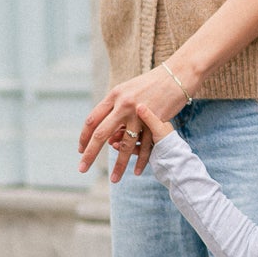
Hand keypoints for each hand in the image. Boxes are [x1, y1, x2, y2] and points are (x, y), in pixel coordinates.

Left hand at [78, 65, 189, 179]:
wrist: (176, 76)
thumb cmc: (151, 84)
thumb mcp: (128, 90)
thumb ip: (115, 107)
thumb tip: (105, 127)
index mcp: (114, 95)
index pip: (92, 119)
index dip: (84, 137)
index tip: (80, 150)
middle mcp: (122, 104)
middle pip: (101, 134)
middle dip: (90, 153)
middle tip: (82, 168)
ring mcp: (138, 114)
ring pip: (125, 145)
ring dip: (119, 164)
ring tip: (114, 180)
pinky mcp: (154, 121)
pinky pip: (145, 145)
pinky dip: (142, 160)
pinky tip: (136, 172)